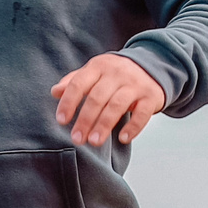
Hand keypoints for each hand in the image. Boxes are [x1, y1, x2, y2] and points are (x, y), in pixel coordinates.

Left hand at [51, 52, 165, 146]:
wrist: (152, 66)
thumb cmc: (114, 75)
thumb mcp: (94, 73)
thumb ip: (74, 82)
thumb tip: (55, 92)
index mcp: (99, 67)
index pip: (79, 84)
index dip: (68, 102)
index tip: (61, 120)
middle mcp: (117, 74)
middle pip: (97, 97)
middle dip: (85, 120)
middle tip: (77, 139)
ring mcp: (136, 85)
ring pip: (117, 105)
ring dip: (104, 125)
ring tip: (94, 141)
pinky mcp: (151, 96)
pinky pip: (143, 113)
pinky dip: (133, 127)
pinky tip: (122, 139)